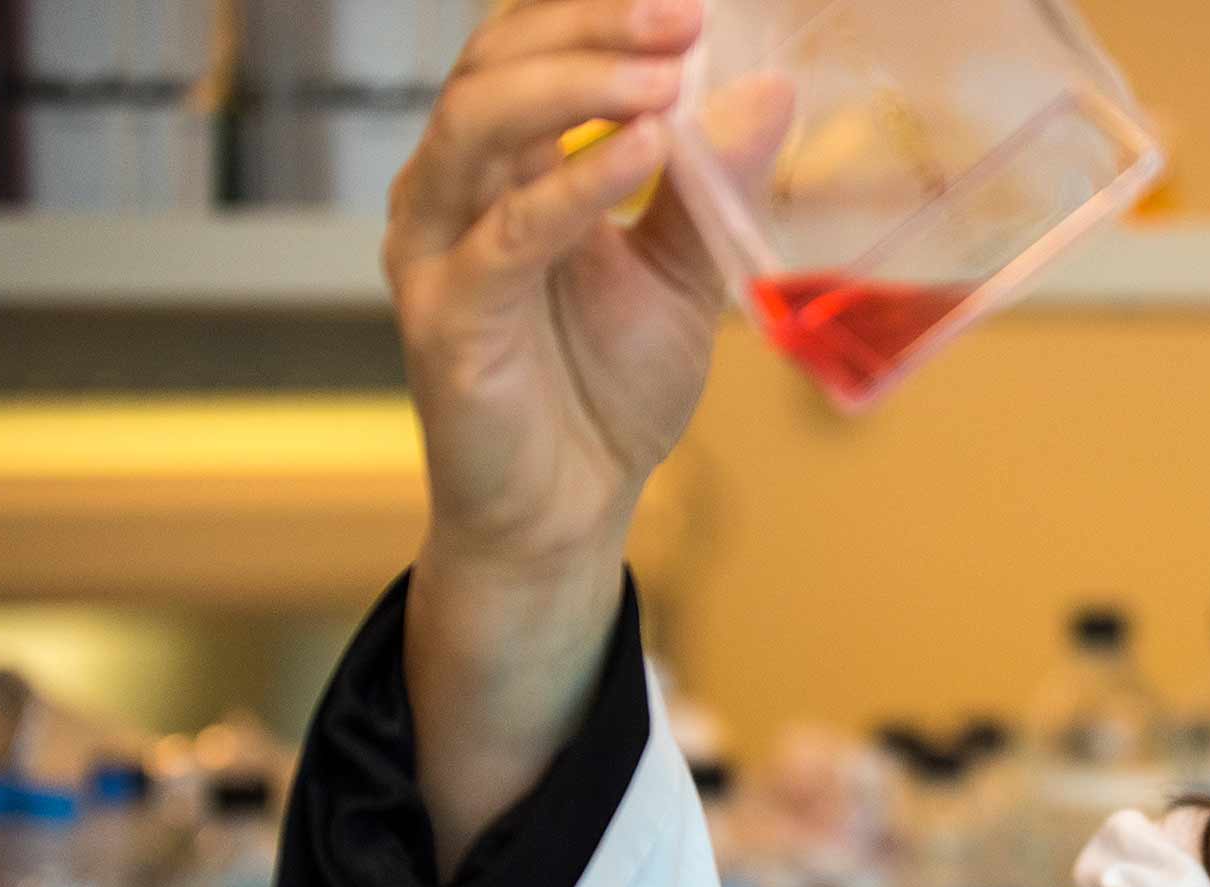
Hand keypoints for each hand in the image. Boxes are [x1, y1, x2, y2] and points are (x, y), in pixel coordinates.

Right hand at [385, 0, 793, 581]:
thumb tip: (771, 88)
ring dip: (574, 90)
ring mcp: (439, 252)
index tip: (690, 3)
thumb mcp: (685, 272)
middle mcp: (451, 193)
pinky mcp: (448, 320)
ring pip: (477, 128)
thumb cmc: (608, 389)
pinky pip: (507, 236)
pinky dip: (574, 186)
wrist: (570, 511)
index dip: (597, 14)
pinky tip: (641, 153)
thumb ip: (714, 184)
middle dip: (587, 31)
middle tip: (678, 17)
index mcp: (500, 167)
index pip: (526, 51)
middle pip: (493, 67)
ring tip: (661, 80)